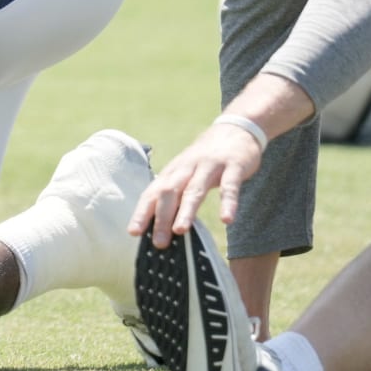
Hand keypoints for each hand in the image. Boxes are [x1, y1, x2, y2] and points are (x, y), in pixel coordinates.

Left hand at [128, 121, 264, 247]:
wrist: (237, 128)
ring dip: (186, 210)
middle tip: (159, 242)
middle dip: (162, 217)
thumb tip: (162, 228)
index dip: (142, 212)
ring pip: (195, 189)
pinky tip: (227, 219)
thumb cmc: (207, 159)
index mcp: (174, 171)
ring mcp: (211, 165)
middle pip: (170, 191)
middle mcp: (188, 167)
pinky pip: (230, 186)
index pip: (153, 192)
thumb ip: (176, 196)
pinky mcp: (234, 166)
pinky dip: (228, 202)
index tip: (134, 233)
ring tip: (180, 231)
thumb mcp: (187, 172)